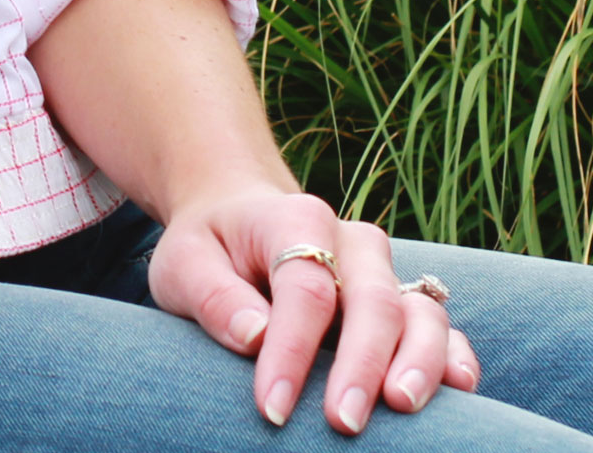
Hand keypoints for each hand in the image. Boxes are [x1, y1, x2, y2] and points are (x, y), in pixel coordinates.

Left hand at [147, 186, 480, 433]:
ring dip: (419, 363)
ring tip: (402, 408)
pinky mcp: (405, 305)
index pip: (303, 288)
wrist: (239, 222)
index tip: (272, 409)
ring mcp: (385, 273)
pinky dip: (456, 358)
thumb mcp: (184, 262)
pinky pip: (443, 328)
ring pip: (421, 313)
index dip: (292, 351)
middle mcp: (352, 243)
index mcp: (295, 220)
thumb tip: (253, 337)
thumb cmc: (210, 249)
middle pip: (373, 301)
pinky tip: (460, 392)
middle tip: (343, 423)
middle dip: (361, 365)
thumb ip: (213, 295)